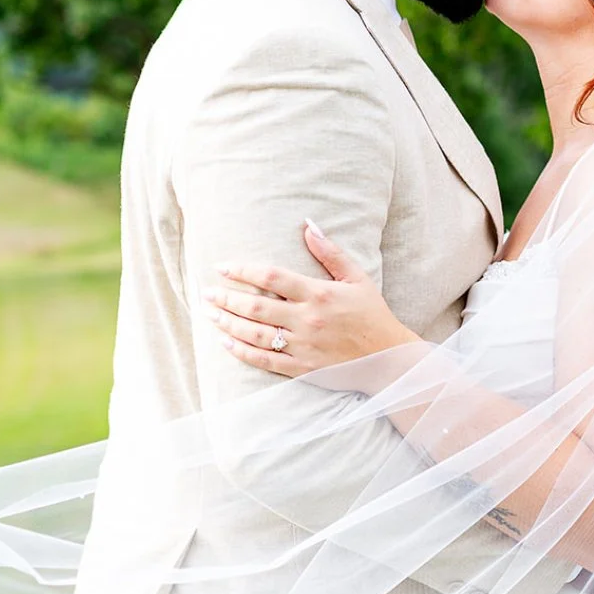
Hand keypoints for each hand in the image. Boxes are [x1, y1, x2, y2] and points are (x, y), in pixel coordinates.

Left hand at [205, 222, 420, 378]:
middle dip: (226, 298)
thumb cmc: (372, 313)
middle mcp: (306, 320)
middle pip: (256, 306)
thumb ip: (330, 252)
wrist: (387, 358)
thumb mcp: (357, 277)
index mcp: (318, 294)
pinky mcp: (302, 368)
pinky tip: (226, 343)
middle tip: (206, 293)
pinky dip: (242, 352)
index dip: (243, 270)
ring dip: (228, 323)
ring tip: (209, 314)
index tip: (223, 267)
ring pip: (255, 334)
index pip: (272, 277)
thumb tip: (308, 225)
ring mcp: (302, 346)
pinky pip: (265, 360)